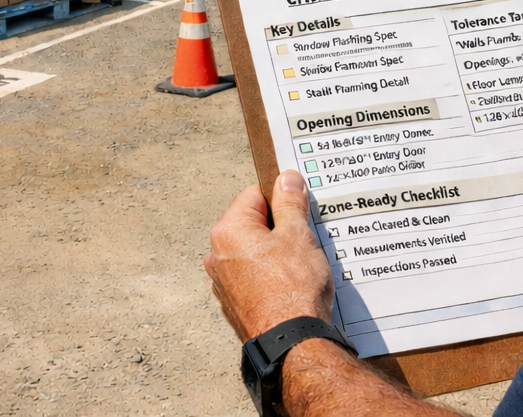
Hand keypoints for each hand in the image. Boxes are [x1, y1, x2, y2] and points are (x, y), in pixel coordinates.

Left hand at [205, 170, 333, 340]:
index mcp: (228, 231)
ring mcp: (224, 284)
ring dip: (275, 254)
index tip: (299, 208)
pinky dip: (270, 277)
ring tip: (301, 266)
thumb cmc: (293, 287)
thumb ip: (290, 203)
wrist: (291, 342)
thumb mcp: (298, 235)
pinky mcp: (235, 305)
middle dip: (279, 229)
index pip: (254, 196)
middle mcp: (218, 256)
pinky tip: (292, 286)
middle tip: (304, 240)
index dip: (281, 199)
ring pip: (254, 253)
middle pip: (253, 225)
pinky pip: (254, 278)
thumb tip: (287, 179)